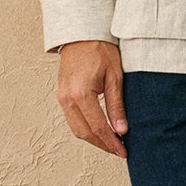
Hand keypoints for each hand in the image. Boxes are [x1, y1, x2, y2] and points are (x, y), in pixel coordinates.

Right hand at [56, 40, 127, 157]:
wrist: (82, 34)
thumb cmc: (100, 50)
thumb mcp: (115, 77)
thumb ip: (116, 106)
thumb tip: (121, 130)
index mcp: (81, 94)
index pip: (98, 127)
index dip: (112, 143)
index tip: (123, 151)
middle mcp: (67, 98)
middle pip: (85, 133)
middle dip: (103, 145)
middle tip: (119, 150)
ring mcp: (61, 97)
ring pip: (76, 129)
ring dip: (93, 139)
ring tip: (111, 143)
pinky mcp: (61, 95)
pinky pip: (72, 120)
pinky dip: (85, 129)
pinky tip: (99, 130)